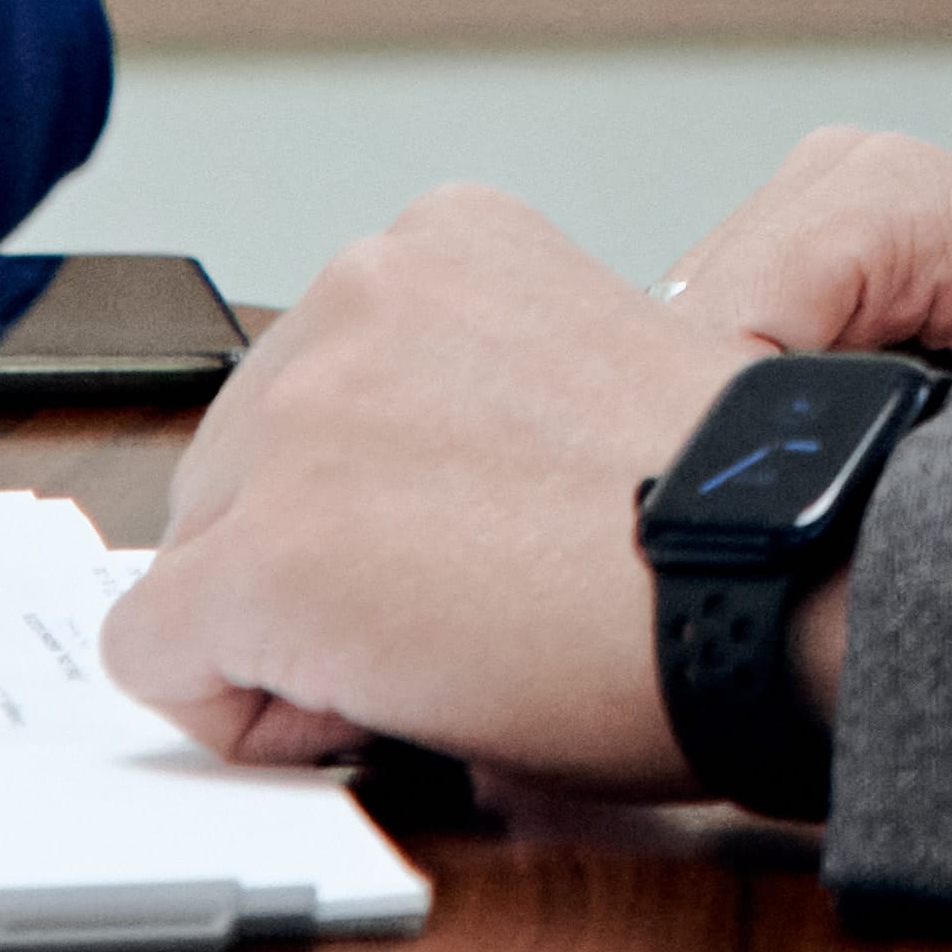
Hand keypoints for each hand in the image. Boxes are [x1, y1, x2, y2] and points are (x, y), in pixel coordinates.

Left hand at [101, 183, 752, 785]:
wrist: (787, 574)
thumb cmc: (735, 512)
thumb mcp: (588, 365)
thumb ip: (465, 387)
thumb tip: (381, 502)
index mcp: (445, 241)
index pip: (318, 385)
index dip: (382, 492)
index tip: (480, 530)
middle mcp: (354, 295)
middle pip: (235, 465)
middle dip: (320, 553)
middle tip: (471, 602)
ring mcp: (299, 421)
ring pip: (198, 560)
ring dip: (291, 623)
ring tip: (453, 638)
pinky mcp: (263, 553)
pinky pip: (163, 661)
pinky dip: (251, 710)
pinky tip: (390, 695)